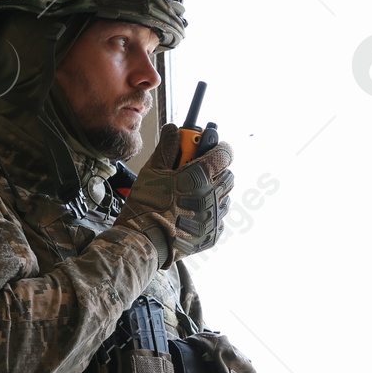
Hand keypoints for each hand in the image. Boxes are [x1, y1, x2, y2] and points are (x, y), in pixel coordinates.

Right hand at [112, 122, 232, 266]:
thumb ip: (167, 148)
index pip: (224, 153)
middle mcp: (213, 196)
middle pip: (227, 175)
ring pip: (224, 197)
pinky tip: (191, 213)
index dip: (217, 147)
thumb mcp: (152, 171)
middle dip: (215, 170)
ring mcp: (215, 217)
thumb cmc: (146, 206)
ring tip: (191, 195)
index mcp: (200, 176)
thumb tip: (173, 130)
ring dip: (213, 192)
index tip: (207, 146)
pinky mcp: (213, 235)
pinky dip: (209, 212)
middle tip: (196, 171)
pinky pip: (219, 217)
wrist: (144, 242)